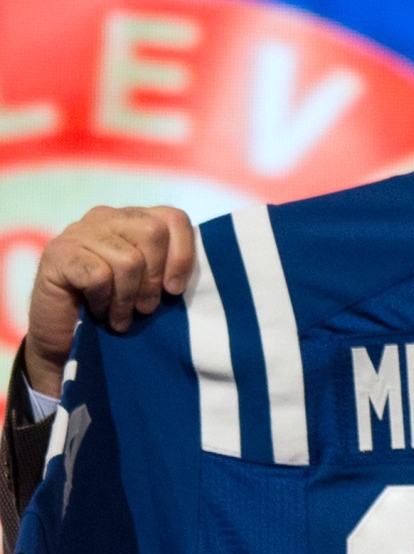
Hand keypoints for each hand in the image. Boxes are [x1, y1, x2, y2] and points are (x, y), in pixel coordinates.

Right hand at [23, 205, 196, 396]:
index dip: (182, 255)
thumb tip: (215, 275)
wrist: (65, 335)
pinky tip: (100, 312)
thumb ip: (172, 271)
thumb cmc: (116, 309)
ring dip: (128, 298)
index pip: (174, 218)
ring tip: (123, 317)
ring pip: (128, 259)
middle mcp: (106, 217)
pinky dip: (105, 301)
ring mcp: (79, 232)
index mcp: (134, 219)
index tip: (175, 291)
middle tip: (146, 308)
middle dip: (155, 279)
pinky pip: (98, 275)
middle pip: (152, 233)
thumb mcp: (151, 287)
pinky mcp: (58, 253)